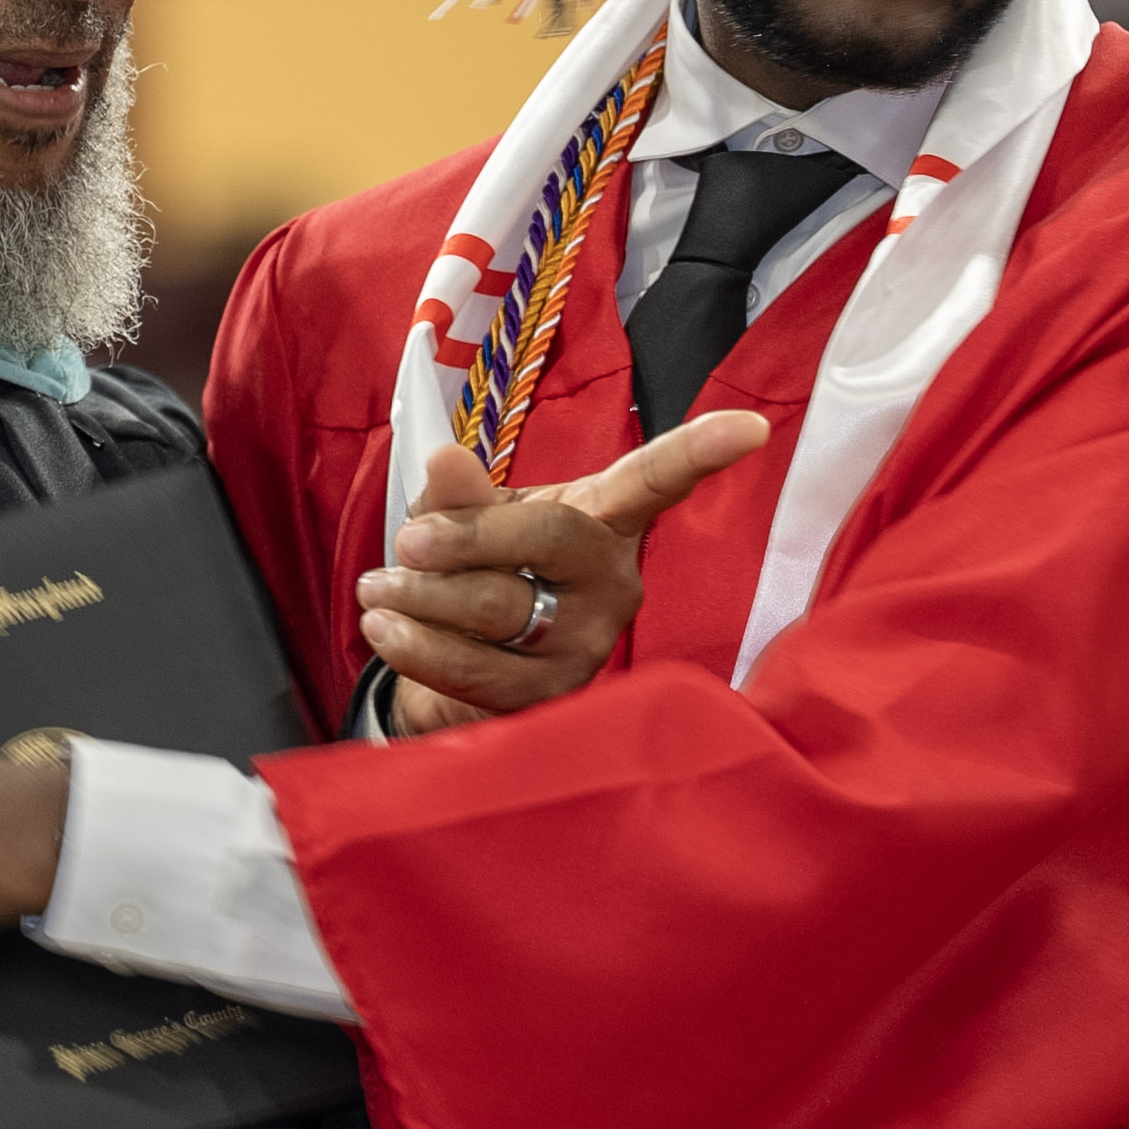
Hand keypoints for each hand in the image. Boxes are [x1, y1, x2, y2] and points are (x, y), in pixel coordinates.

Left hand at [356, 409, 772, 734]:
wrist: (462, 671)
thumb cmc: (484, 574)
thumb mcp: (472, 521)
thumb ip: (461, 493)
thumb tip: (446, 459)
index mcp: (604, 522)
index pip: (655, 482)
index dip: (701, 453)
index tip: (751, 427)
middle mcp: (614, 583)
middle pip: (548, 540)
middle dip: (462, 538)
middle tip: (403, 544)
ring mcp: (589, 646)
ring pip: (501, 610)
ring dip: (422, 600)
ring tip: (376, 591)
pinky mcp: (554, 700)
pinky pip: (479, 672)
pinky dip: (420, 648)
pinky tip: (389, 630)